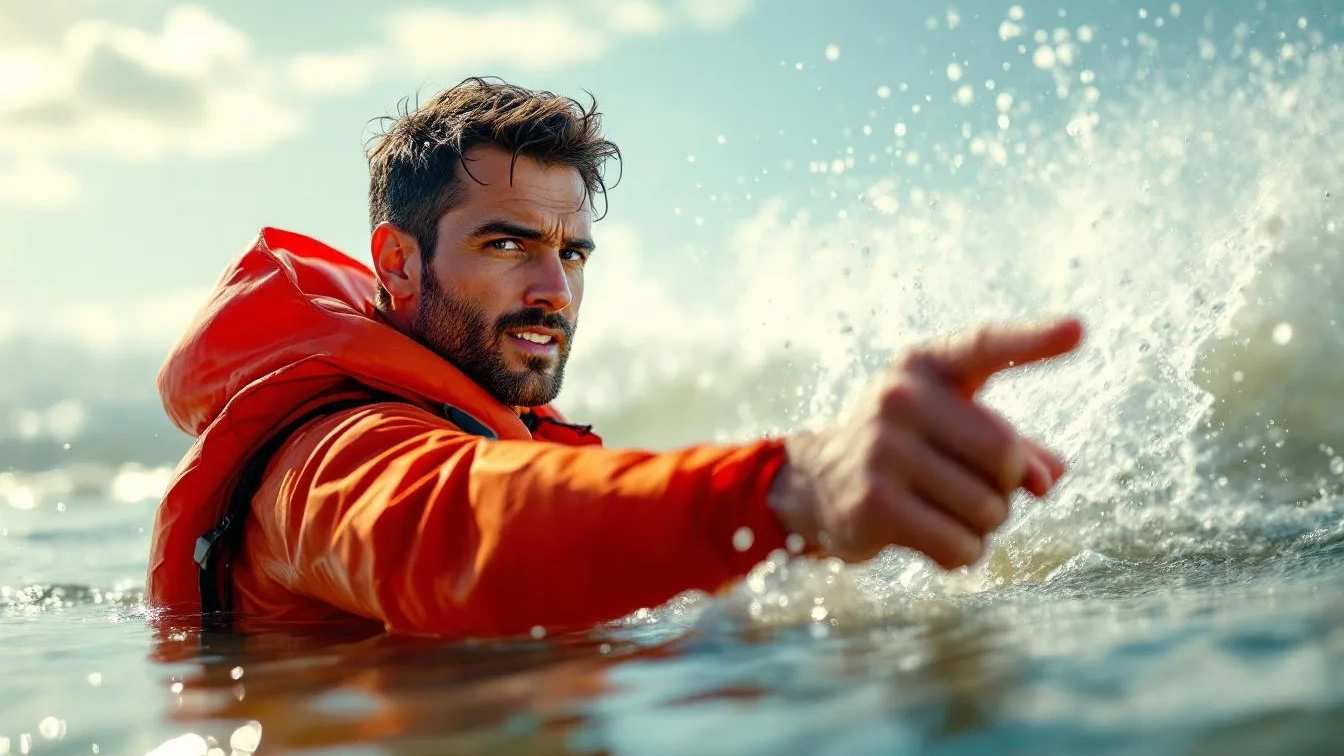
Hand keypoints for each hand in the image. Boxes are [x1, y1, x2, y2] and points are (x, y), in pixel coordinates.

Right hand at [768, 318, 1083, 567]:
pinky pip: (960, 545)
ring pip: (987, 509)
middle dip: (1007, 487)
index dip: (1032, 340)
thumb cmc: (904, 451)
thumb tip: (1048, 477)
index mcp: (924, 367)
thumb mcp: (951, 430)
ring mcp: (882, 449)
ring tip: (947, 515)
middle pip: (1005, 455)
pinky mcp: (874, 502)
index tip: (1079, 330)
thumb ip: (1011, 446)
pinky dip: (963, 554)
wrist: (815, 485)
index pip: (984, 345)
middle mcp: (900, 398)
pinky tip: (935, 542)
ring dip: (983, 526)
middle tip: (978, 491)